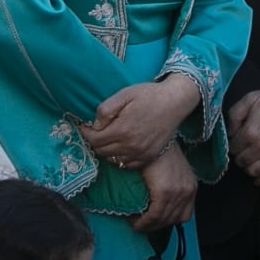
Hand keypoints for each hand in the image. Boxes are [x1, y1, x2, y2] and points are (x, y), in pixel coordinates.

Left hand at [81, 74, 198, 168]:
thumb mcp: (124, 94)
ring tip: (108, 138)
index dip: (86, 133)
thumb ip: (105, 110)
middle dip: (95, 141)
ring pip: (113, 160)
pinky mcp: (150, 156)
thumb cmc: (148, 95)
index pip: (94, 140)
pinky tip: (121, 146)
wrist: (175, 101)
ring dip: (106, 151)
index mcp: (122, 130)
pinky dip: (120, 158)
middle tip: (96, 132)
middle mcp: (131, 145)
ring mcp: (141, 153)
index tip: (85, 127)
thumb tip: (94, 125)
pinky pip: (127, 165)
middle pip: (101, 151)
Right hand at [132, 141, 197, 234]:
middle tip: (139, 224)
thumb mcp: (169, 169)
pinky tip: (133, 220)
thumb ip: (168, 184)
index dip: (167, 221)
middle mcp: (188, 191)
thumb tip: (154, 199)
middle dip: (156, 226)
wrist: (153, 136)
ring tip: (134, 221)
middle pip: (173, 220)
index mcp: (191, 186)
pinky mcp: (166, 192)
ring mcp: (179, 192)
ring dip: (147, 225)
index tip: (152, 222)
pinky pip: (154, 215)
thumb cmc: (157, 149)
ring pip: (163, 220)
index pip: (184, 215)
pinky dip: (143, 221)